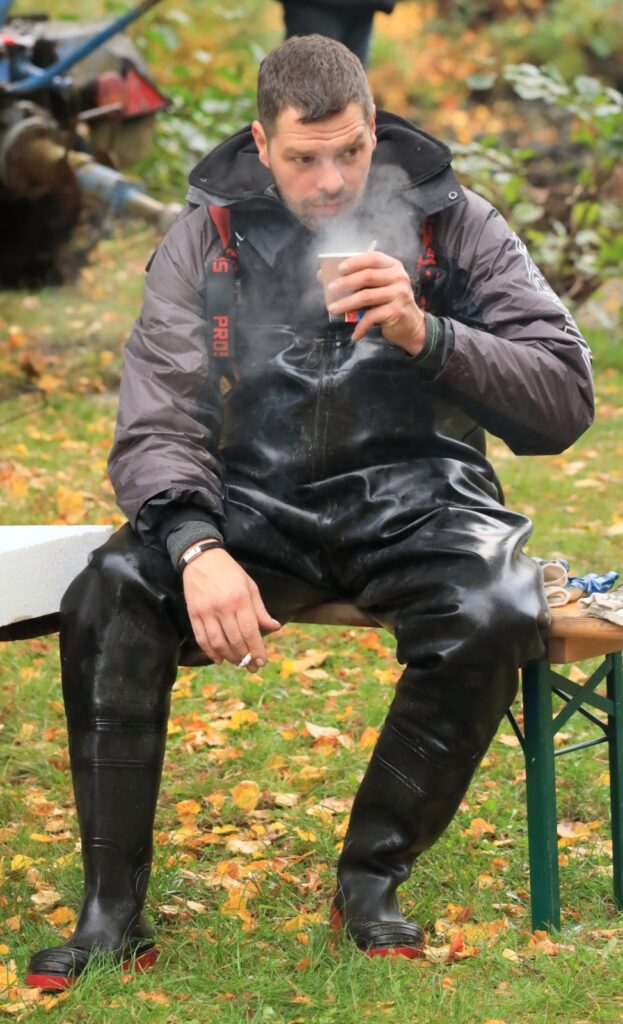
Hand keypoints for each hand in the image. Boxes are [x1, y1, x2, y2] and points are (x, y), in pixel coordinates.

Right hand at [182, 548, 280, 670]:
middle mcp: (223, 608)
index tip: (261, 662)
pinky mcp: (194, 614)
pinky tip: (219, 660)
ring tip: (238, 663)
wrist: (202, 559)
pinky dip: (210, 652)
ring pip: (218, 643)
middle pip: (235, 640)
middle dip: (245, 657)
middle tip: (251, 667)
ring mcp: (206, 612)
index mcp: (240, 599)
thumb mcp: (250, 586)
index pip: (250, 631)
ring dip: (229, 657)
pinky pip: (202, 639)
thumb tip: (274, 627)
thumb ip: (260, 610)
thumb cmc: (230, 572)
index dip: (256, 649)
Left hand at [322, 250, 425, 351]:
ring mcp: (399, 294)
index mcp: (393, 266)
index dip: (356, 262)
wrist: (411, 326)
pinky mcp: (397, 311)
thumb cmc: (389, 303)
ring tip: (333, 309)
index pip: (373, 258)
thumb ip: (361, 280)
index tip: (339, 268)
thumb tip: (327, 276)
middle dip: (346, 282)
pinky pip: (372, 316)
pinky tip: (354, 334)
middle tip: (330, 288)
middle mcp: (398, 277)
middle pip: (368, 276)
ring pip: (366, 296)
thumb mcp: (379, 287)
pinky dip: (361, 326)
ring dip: (347, 303)